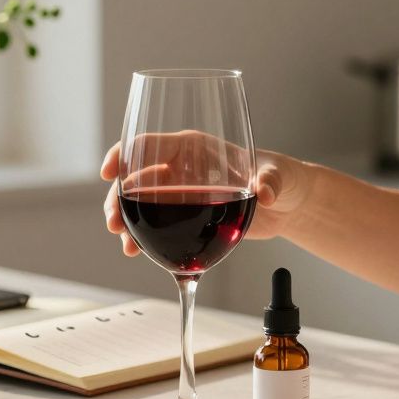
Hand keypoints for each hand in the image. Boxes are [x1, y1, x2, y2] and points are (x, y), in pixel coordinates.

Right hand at [100, 135, 311, 256]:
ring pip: (140, 204)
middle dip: (119, 199)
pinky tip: (134, 253)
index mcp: (194, 147)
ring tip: (124, 244)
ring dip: (126, 222)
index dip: (124, 155)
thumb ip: (270, 181)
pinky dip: (142, 238)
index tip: (110, 173)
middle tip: (114, 224)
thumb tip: (266, 193)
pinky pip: (155, 225)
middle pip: (136, 178)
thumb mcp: (278, 176)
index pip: (149, 144)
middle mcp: (181, 167)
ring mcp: (180, 193)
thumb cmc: (283, 177)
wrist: (289, 206)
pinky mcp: (185, 217)